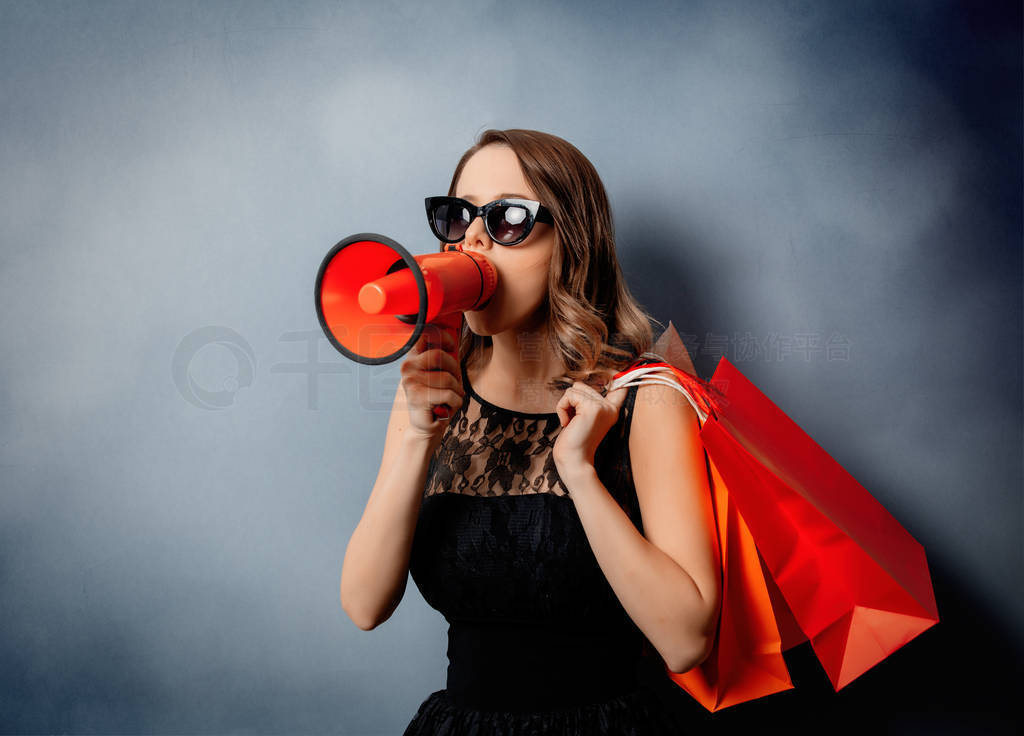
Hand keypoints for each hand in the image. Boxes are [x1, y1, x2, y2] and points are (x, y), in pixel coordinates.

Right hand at [400, 325, 464, 442]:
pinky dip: (456, 402)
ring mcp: (411, 382)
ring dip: (456, 391)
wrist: (426, 425)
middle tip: (455, 382)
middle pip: (440, 355)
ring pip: (447, 378)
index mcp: (412, 358)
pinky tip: (447, 407)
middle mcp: (408, 367)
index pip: (425, 334)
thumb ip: (444, 359)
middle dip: (455, 370)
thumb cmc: (436, 398)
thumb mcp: (440, 374)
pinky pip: (449, 395)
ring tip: (450, 398)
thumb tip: (454, 344)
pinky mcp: (418, 397)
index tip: (452, 347)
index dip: (443, 337)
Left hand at [552, 380, 628, 479]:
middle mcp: (610, 407)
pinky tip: (567, 424)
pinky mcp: (592, 408)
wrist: (574, 462)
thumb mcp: (583, 418)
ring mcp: (602, 407)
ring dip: (566, 405)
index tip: (617, 371)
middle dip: (571, 401)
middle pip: (583, 386)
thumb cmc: (574, 442)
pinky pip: (569, 395)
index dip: (618, 375)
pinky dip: (562, 408)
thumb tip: (577, 385)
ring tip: (571, 423)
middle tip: (574, 422)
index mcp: (611, 410)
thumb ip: (586, 402)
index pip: (620, 386)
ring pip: (575, 388)